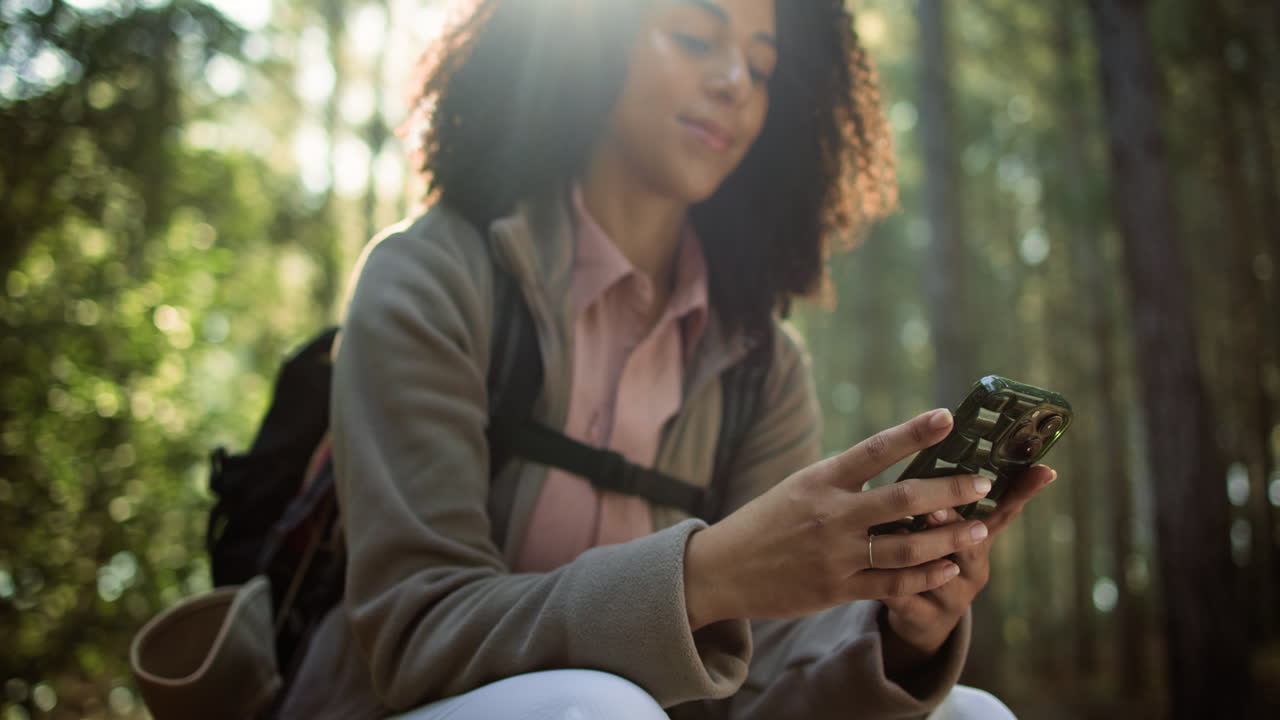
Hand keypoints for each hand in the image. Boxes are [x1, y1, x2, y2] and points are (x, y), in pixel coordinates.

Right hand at [683, 408, 997, 629]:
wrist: (722, 570)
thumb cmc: (766, 522)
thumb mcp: (798, 487)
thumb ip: (843, 480)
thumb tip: (893, 463)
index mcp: (820, 479)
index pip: (875, 449)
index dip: (914, 432)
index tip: (948, 417)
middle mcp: (830, 514)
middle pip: (904, 497)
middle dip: (951, 489)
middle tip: (982, 482)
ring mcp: (835, 554)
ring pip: (907, 546)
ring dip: (949, 536)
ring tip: (978, 528)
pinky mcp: (836, 589)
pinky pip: (892, 584)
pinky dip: (926, 576)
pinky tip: (948, 568)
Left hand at [880, 463, 1057, 669]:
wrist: (920, 618)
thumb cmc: (933, 555)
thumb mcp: (948, 525)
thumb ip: (951, 488)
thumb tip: (953, 430)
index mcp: (981, 540)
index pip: (1006, 511)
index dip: (1023, 492)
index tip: (1040, 470)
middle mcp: (973, 569)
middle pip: (971, 546)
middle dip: (953, 525)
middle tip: (935, 506)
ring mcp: (951, 597)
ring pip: (937, 575)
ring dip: (915, 553)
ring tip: (893, 532)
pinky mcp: (924, 620)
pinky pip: (905, 600)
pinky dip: (889, 583)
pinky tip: (872, 568)